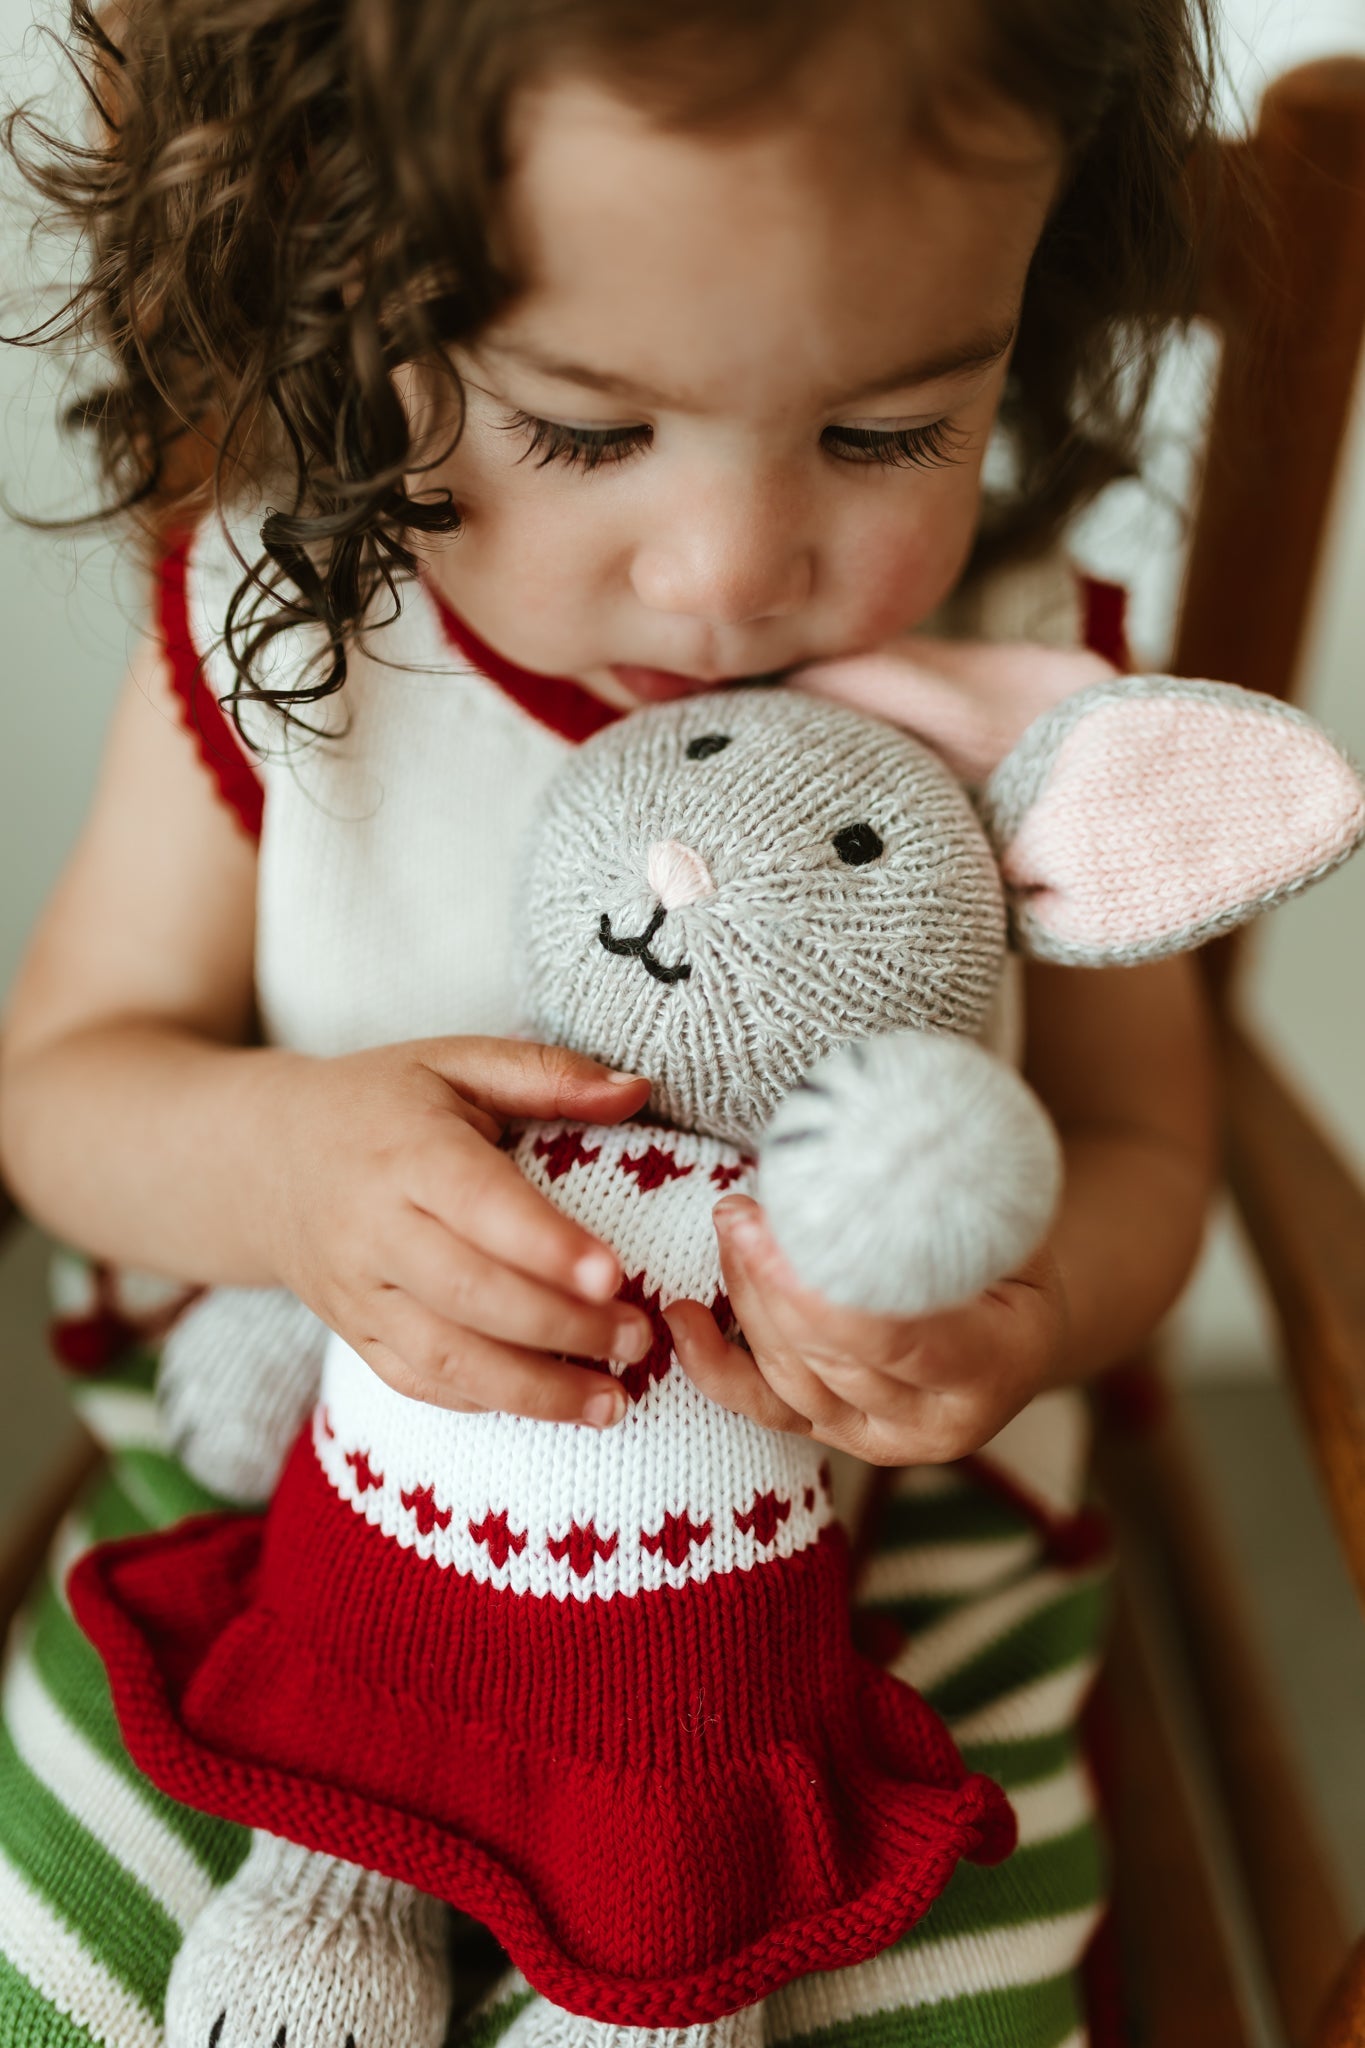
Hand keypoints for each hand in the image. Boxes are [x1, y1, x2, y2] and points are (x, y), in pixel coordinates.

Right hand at [254, 1037, 652, 1425]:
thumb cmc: (382, 1103)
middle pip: (468, 1293)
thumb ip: (547, 1074)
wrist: (266, 1159)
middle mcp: (373, 1229)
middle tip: (639, 1339)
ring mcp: (357, 1292)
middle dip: (560, 1327)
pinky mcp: (353, 1334)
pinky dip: (485, 1402)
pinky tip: (549, 1406)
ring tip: (612, 1401)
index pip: (478, 1204)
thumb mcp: (455, 1062)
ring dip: (533, 1390)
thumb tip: (638, 1089)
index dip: (545, 1245)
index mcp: (405, 1151)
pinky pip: (417, 1382)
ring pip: (444, 1356)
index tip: (615, 1275)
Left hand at [665, 1196, 1067, 1464]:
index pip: (897, 1338)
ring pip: (789, 1377)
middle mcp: (934, 1423)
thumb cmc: (1017, 1254)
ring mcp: (880, 1438)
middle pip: (831, 1359)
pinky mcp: (833, 1433)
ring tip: (729, 1226)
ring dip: (746, 1300)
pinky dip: (714, 1366)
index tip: (776, 1224)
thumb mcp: (1013, 1219)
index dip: (826, 1293)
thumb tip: (889, 1130)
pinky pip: (762, 1407)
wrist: (1019, 1324)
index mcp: (994, 1367)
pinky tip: (680, 1319)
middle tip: (739, 1209)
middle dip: (772, 1282)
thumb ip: (958, 1196)